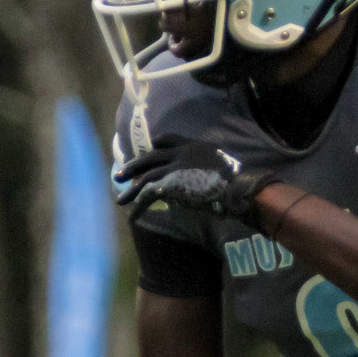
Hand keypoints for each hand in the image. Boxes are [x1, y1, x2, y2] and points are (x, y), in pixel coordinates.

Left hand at [114, 135, 283, 217]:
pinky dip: (139, 206)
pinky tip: (132, 217)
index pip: (167, 139)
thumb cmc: (238, 180)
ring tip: (120, 200)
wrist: (236, 185)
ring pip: (145, 177)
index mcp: (193, 146)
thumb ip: (210, 166)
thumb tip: (207, 179)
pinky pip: (148, 196)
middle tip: (119, 175)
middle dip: (134, 166)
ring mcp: (174, 168)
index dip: (155, 147)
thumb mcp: (223, 165)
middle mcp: (180, 153)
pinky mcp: (170, 184)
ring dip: (131, 189)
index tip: (146, 151)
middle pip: (150, 157)